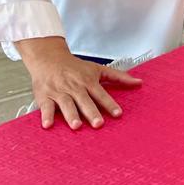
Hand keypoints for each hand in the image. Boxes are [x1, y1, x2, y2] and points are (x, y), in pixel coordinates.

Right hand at [17, 37, 140, 130]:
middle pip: (84, 101)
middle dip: (91, 112)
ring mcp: (59, 92)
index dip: (110, 104)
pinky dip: (46, 116)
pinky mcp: (44, 96)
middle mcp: (74, 87)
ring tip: (77, 126)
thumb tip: (139, 82)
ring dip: (71, 115)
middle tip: (99, 124)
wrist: (49, 58)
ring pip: (66, 104)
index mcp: (88, 82)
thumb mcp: (98, 69)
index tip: (118, 114)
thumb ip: (118, 77)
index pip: (101, 94)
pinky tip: (48, 125)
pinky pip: (45, 107)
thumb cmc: (75, 66)